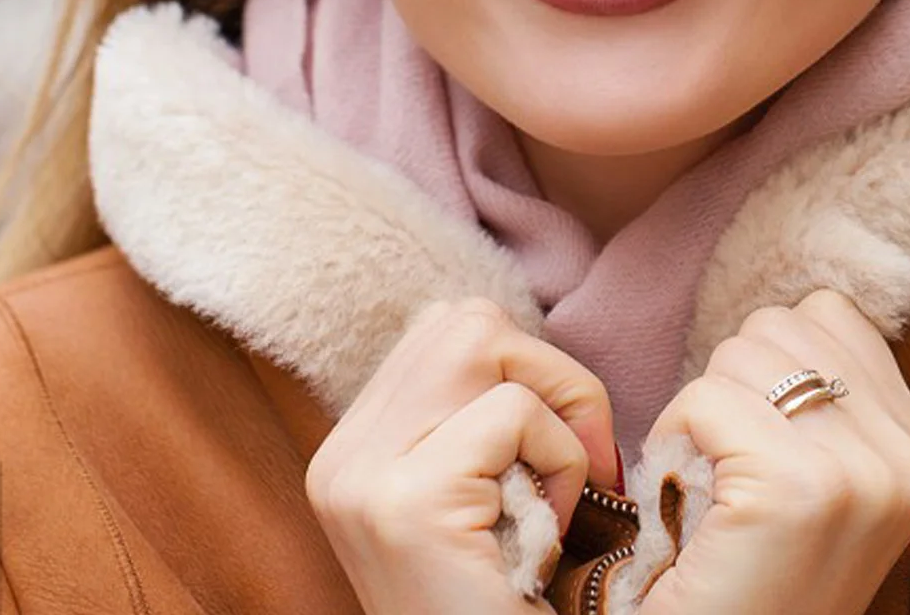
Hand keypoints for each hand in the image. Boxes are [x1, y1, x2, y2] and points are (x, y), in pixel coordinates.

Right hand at [303, 296, 619, 614]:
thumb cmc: (514, 605)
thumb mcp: (485, 497)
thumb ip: (480, 416)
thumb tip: (529, 340)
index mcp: (351, 452)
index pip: (447, 328)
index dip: (523, 367)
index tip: (555, 451)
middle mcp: (338, 459)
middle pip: (465, 322)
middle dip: (546, 377)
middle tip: (570, 473)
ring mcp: (359, 478)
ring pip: (487, 347)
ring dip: (553, 419)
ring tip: (544, 509)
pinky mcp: (403, 502)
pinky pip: (514, 413)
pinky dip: (559, 464)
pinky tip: (541, 542)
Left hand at [635, 288, 909, 614]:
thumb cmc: (752, 578)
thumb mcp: (827, 481)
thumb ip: (834, 394)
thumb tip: (802, 303)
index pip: (831, 313)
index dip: (773, 365)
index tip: (761, 440)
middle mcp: (906, 457)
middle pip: (782, 326)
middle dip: (735, 384)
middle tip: (729, 472)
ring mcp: (859, 473)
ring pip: (741, 353)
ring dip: (702, 410)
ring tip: (712, 488)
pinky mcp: (795, 488)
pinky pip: (703, 399)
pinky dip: (671, 441)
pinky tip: (683, 504)